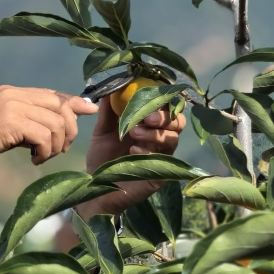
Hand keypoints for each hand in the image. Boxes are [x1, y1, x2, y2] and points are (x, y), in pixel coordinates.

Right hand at [0, 86, 97, 213]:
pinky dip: (45, 151)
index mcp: (11, 92)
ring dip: (56, 145)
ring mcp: (11, 106)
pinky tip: (34, 161)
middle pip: (60, 105)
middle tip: (59, 149)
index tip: (89, 111)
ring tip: (43, 157)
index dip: (73, 103)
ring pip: (55, 122)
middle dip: (68, 129)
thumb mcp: (3, 127)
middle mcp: (13, 94)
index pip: (52, 94)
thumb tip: (54, 127)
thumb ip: (26, 121)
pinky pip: (44, 135)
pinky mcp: (10, 122)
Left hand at [78, 97, 186, 217]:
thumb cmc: (102, 158)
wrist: (95, 186)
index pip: (167, 108)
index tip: (147, 96)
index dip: (163, 100)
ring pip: (173, 139)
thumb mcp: (102, 131)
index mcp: (149, 126)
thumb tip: (112, 86)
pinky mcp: (159, 176)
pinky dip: (150, 152)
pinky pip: (164, 161)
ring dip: (155, 133)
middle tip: (146, 118)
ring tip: (133, 134)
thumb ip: (108, 111)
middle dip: (164, 117)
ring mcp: (161, 158)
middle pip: (178, 122)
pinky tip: (133, 152)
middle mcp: (159, 140)